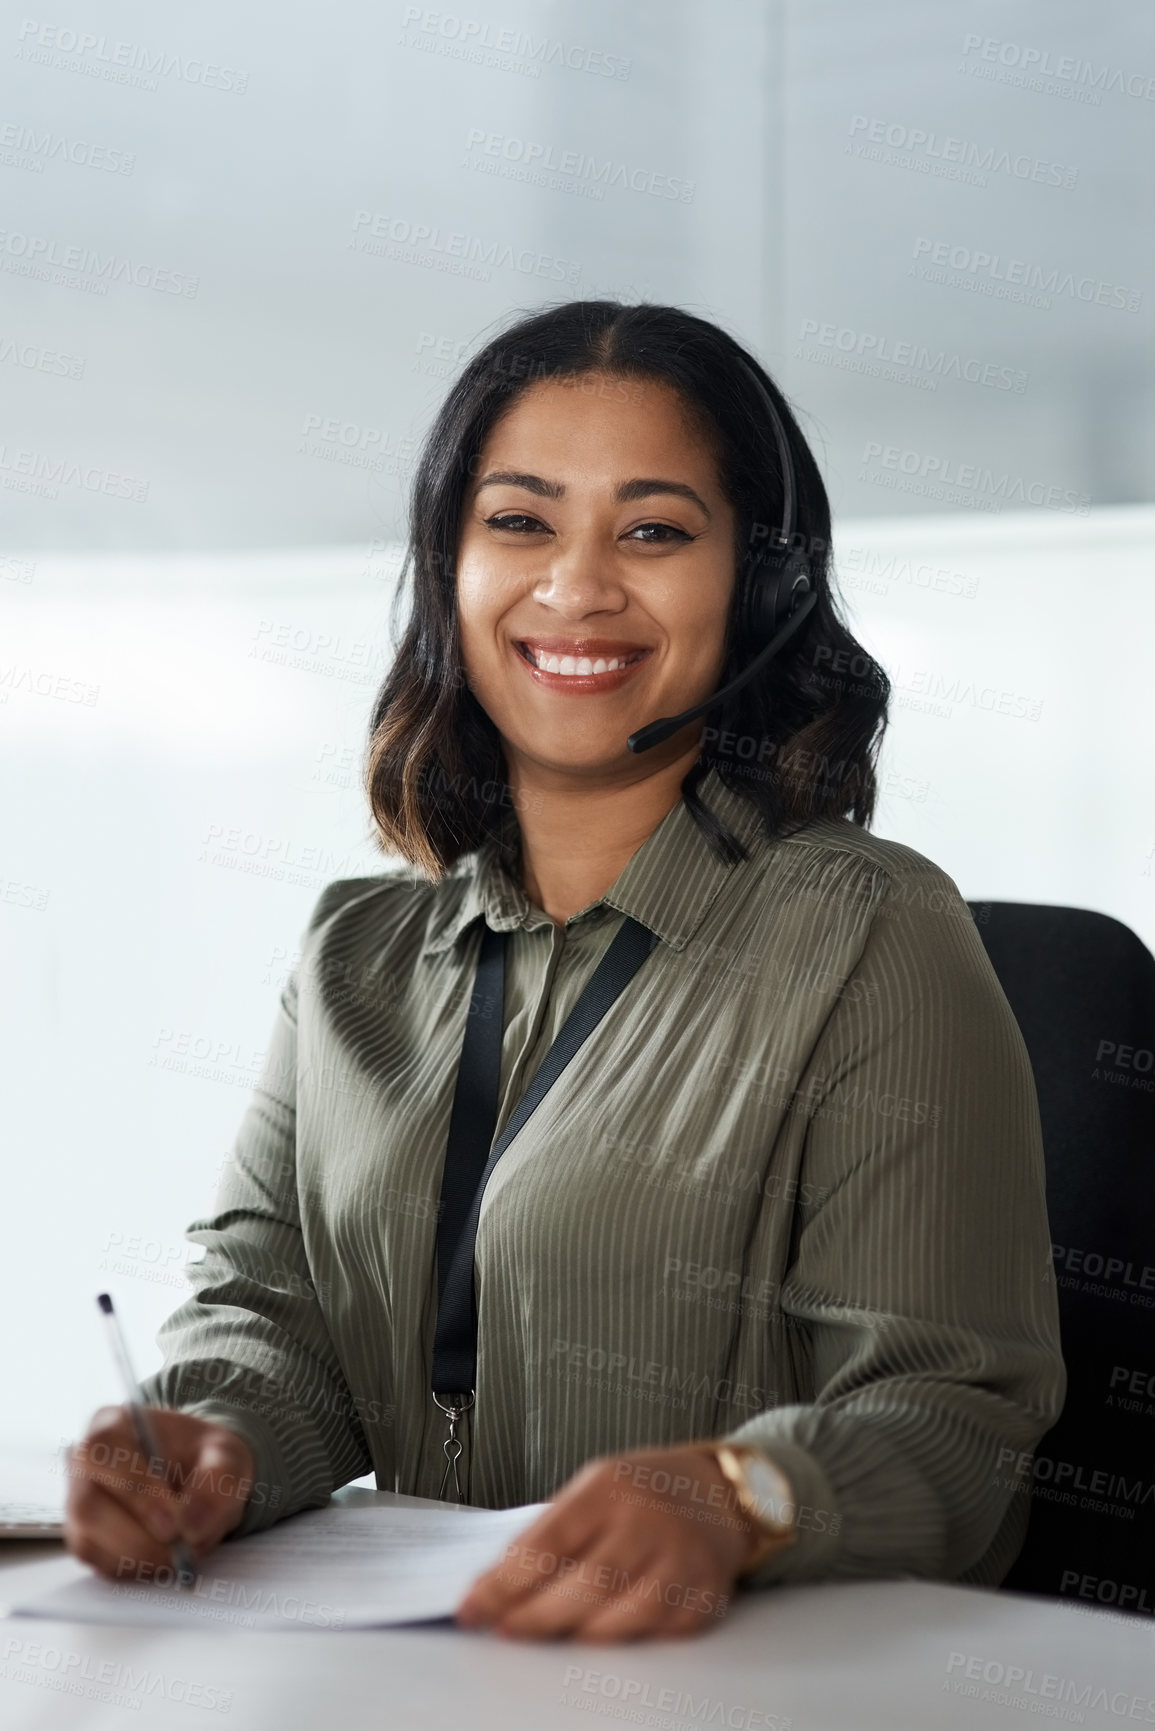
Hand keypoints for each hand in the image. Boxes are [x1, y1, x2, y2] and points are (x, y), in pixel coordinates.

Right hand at [64, 1405, 254, 1582]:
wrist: (201, 1477)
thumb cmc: (205, 1457)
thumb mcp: (226, 1456)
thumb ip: (217, 1480)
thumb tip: (193, 1525)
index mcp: (112, 1424)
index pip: (102, 1450)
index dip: (134, 1488)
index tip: (173, 1521)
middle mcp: (85, 1464)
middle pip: (87, 1505)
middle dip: (137, 1536)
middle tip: (181, 1548)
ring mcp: (79, 1503)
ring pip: (88, 1541)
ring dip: (139, 1556)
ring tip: (181, 1552)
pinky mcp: (85, 1538)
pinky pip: (99, 1563)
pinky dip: (136, 1568)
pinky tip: (165, 1557)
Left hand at [455, 1444, 759, 1641]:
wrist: (716, 1494)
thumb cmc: (643, 1492)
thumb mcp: (594, 1486)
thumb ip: (552, 1530)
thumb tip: (497, 1583)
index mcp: (610, 1487)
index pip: (547, 1541)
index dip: (504, 1582)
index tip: (474, 1607)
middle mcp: (648, 1521)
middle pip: (583, 1585)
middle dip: (534, 1616)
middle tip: (505, 1629)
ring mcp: (681, 1560)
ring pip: (619, 1618)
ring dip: (574, 1634)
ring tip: (548, 1633)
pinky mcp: (703, 1596)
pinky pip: (652, 1634)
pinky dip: (621, 1639)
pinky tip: (601, 1632)